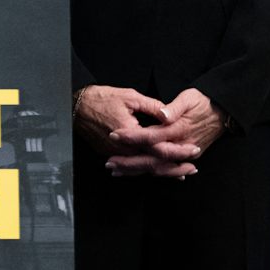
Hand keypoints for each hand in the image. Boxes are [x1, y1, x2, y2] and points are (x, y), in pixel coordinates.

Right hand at [73, 84, 193, 176]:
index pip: (160, 149)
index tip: (193, 150)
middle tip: (192, 168)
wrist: (76, 105)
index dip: (179, 151)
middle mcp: (123, 149)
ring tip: (180, 173)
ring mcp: (115, 154)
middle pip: (154, 165)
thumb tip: (169, 115)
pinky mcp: (109, 154)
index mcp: (131, 134)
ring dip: (163, 172)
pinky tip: (156, 170)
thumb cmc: (101, 98)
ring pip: (143, 169)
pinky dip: (146, 169)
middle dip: (175, 168)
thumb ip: (153, 107)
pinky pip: (131, 167)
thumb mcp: (130, 96)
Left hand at [104, 87, 226, 177]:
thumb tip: (162, 115)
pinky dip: (149, 172)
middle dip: (129, 163)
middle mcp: (181, 146)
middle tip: (109, 163)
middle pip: (152, 159)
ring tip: (116, 170)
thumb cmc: (203, 102)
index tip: (114, 135)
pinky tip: (134, 173)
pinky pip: (165, 169)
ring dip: (136, 170)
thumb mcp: (188, 99)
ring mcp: (184, 155)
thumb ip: (174, 108)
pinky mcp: (185, 158)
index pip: (151, 137)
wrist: (223, 113)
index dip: (131, 137)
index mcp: (179, 130)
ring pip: (157, 168)